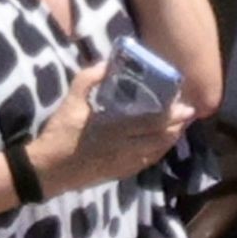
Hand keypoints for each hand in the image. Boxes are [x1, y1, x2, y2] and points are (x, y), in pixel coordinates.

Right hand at [28, 62, 194, 197]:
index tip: (184, 105)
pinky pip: (146, 163)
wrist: (48, 171)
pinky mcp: (120, 173)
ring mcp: (124, 163)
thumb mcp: (69, 103)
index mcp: (115, 130)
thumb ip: (87, 81)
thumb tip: (106, 64)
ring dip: (171, 139)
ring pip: (156, 152)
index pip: (152, 122)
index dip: (171, 115)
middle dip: (177, 126)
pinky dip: (158, 153)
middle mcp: (125, 148)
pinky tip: (162, 145)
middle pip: (159, 138)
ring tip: (180, 127)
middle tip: (189, 114)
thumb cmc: (59, 135)